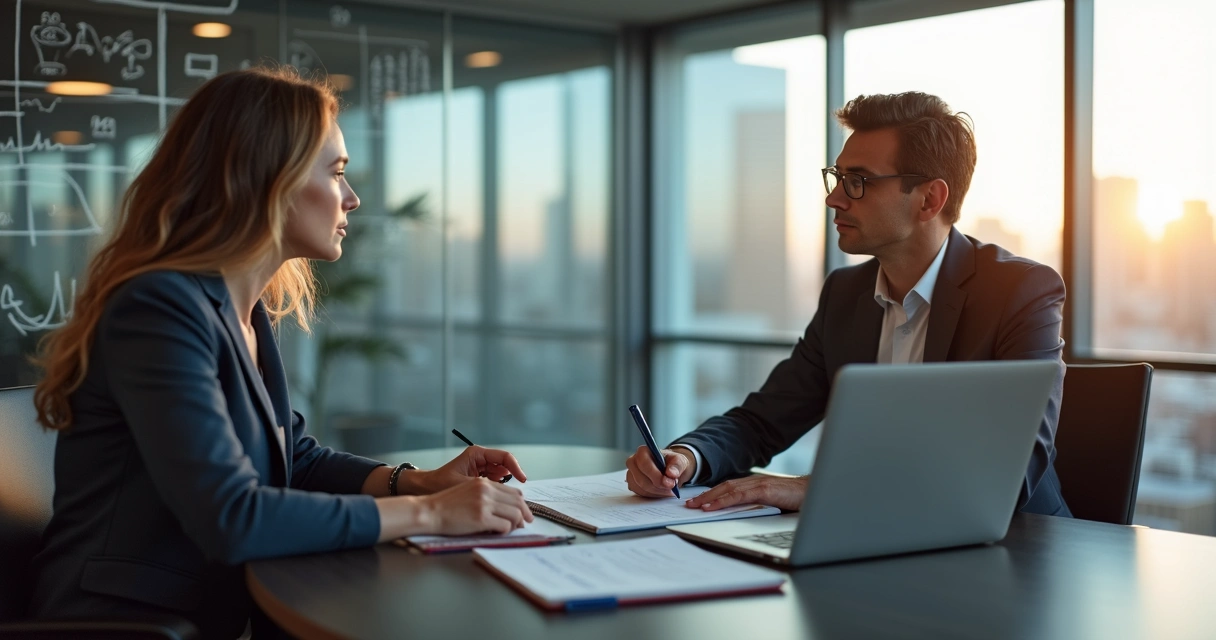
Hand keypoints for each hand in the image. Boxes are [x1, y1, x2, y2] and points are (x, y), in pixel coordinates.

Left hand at [402, 446, 526, 494]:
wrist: (424, 489)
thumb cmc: (439, 483)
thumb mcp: (464, 484)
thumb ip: (485, 487)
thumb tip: (505, 494)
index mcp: (477, 454)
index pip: (505, 457)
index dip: (516, 468)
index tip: (522, 480)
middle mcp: (481, 459)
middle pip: (506, 467)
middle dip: (514, 480)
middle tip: (520, 497)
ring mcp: (481, 468)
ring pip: (502, 476)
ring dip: (507, 488)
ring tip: (511, 502)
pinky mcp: (479, 479)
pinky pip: (495, 483)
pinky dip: (499, 492)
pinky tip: (500, 503)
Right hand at [419, 477, 533, 534]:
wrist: (429, 512)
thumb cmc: (445, 506)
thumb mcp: (468, 491)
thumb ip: (486, 496)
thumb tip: (505, 509)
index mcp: (484, 483)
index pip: (513, 492)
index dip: (521, 504)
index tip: (523, 513)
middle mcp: (487, 490)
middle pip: (518, 502)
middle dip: (524, 515)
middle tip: (525, 524)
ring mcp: (485, 504)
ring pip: (515, 514)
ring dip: (516, 525)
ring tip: (511, 530)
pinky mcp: (481, 518)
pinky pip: (505, 526)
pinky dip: (505, 531)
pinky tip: (498, 533)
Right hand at [625, 445, 694, 497]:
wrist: (670, 471)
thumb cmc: (672, 463)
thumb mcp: (680, 461)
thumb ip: (677, 466)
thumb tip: (671, 473)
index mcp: (643, 452)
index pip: (644, 464)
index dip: (656, 476)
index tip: (669, 483)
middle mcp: (633, 462)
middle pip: (641, 479)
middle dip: (658, 486)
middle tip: (671, 487)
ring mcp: (631, 474)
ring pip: (642, 488)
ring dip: (658, 491)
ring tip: (668, 488)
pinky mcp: (632, 485)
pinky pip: (641, 494)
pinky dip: (654, 495)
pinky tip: (661, 490)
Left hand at [685, 475, 808, 511]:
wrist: (817, 492)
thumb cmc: (799, 499)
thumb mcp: (775, 503)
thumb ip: (760, 506)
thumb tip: (744, 515)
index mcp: (757, 485)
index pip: (730, 488)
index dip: (713, 494)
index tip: (699, 501)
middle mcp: (755, 482)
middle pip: (724, 487)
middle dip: (705, 495)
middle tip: (689, 504)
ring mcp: (759, 484)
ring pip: (727, 490)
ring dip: (709, 498)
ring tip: (694, 506)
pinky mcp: (764, 490)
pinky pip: (738, 496)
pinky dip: (722, 501)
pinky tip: (711, 507)